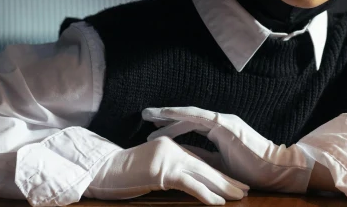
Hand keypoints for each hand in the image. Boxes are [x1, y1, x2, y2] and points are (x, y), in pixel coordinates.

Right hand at [85, 136, 248, 204]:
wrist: (102, 172)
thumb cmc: (122, 175)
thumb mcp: (149, 171)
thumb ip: (167, 172)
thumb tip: (182, 182)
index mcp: (170, 146)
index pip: (200, 161)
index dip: (217, 173)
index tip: (233, 182)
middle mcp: (172, 148)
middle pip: (205, 165)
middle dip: (226, 179)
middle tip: (244, 190)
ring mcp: (168, 158)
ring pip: (203, 173)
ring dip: (223, 187)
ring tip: (239, 197)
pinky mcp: (163, 171)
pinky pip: (190, 184)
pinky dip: (206, 194)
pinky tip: (218, 203)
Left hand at [142, 107, 313, 193]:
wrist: (272, 169)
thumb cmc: (249, 169)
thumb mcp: (219, 165)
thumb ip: (203, 158)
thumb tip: (183, 157)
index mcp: (218, 131)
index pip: (189, 126)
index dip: (171, 126)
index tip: (153, 128)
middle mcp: (218, 122)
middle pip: (186, 117)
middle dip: (165, 117)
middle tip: (144, 115)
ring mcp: (222, 121)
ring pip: (189, 114)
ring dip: (168, 114)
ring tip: (149, 115)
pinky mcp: (225, 124)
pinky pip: (199, 117)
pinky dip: (182, 115)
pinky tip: (168, 114)